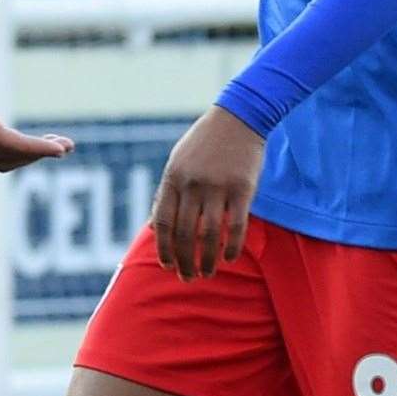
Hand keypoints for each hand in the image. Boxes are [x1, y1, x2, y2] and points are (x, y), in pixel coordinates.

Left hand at [0, 24, 72, 170]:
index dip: (18, 158)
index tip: (39, 149)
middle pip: (4, 163)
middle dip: (34, 156)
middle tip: (60, 147)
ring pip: (13, 156)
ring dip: (43, 151)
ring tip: (66, 145)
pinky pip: (18, 145)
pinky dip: (41, 147)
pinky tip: (58, 146)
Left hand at [151, 107, 264, 280]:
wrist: (239, 117)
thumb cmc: (205, 143)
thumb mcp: (178, 162)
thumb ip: (168, 193)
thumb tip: (153, 227)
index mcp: (173, 177)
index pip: (162, 222)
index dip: (163, 248)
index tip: (167, 265)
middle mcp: (192, 184)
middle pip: (184, 233)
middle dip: (184, 261)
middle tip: (188, 278)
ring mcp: (218, 186)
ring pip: (208, 235)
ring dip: (206, 260)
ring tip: (207, 273)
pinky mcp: (243, 188)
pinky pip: (236, 226)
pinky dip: (232, 247)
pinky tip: (229, 258)